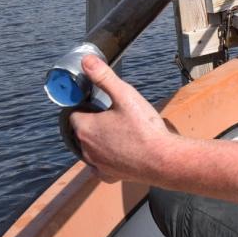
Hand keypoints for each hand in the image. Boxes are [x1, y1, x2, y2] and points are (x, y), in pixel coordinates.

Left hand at [69, 55, 172, 183]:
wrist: (163, 160)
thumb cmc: (144, 128)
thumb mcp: (124, 95)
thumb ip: (104, 77)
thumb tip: (86, 61)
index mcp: (85, 127)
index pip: (74, 113)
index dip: (85, 105)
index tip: (99, 101)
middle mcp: (85, 148)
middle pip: (81, 130)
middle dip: (92, 121)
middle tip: (111, 113)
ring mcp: (96, 164)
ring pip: (89, 148)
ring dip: (98, 140)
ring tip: (117, 130)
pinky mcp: (109, 175)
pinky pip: (100, 166)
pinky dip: (106, 158)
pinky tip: (118, 151)